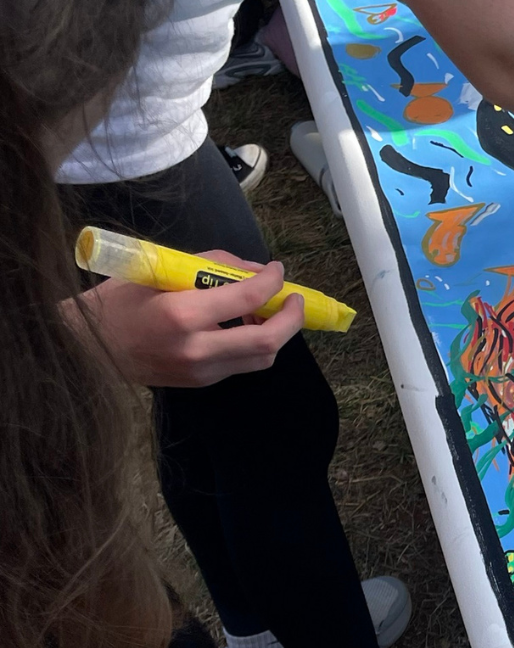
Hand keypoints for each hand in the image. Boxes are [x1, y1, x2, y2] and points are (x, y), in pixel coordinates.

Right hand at [69, 251, 304, 386]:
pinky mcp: (200, 383)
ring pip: (261, 358)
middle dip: (291, 319)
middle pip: (266, 342)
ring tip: (267, 310)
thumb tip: (256, 271)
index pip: (247, 297)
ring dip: (275, 333)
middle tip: (292, 298)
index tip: (277, 270)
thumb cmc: (120, 300)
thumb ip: (214, 265)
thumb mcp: (162, 269)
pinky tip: (244, 325)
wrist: (87, 345)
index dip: (272, 281)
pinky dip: (254, 344)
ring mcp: (199, 372)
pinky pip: (241, 364)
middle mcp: (195, 349)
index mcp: (182, 315)